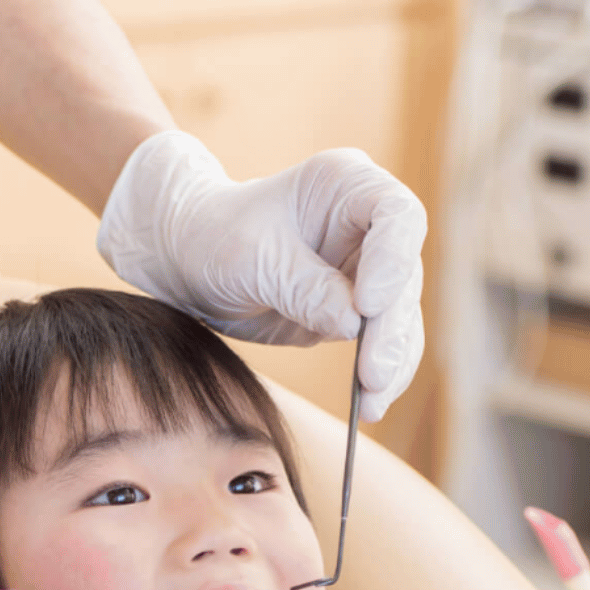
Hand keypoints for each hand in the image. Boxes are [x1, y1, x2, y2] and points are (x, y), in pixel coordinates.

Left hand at [97, 130, 426, 420]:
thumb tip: (355, 326)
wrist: (185, 258)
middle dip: (391, 329)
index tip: (368, 305)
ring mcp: (365, 269)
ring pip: (399, 316)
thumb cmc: (213, 235)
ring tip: (372, 401)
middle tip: (373, 374)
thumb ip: (304, 288)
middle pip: (404, 275)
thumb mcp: (251, 258)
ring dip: (390, 361)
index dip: (393, 261)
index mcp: (345, 185)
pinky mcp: (353, 311)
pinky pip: (378, 343)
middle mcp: (367, 225)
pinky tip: (369, 404)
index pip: (397, 215)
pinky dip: (377, 374)